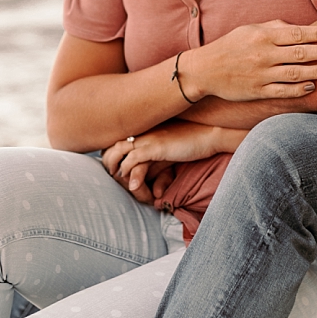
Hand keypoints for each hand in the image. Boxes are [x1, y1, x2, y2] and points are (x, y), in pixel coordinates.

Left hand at [103, 121, 236, 193]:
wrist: (209, 135)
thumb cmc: (189, 145)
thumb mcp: (165, 156)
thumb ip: (152, 167)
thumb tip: (142, 185)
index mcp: (141, 131)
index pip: (114, 142)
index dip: (109, 158)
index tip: (114, 173)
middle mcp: (141, 132)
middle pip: (111, 146)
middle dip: (108, 165)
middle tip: (115, 181)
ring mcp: (147, 138)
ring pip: (118, 153)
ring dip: (117, 172)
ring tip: (121, 184)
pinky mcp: (156, 147)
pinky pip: (133, 160)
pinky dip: (129, 173)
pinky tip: (133, 186)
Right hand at [183, 21, 316, 102]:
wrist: (206, 70)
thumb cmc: (231, 46)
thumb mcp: (250, 29)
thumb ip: (275, 27)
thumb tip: (299, 28)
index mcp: (262, 35)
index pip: (297, 33)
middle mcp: (263, 54)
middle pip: (301, 53)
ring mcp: (261, 74)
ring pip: (296, 73)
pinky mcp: (257, 91)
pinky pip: (283, 91)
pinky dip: (299, 90)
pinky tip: (312, 87)